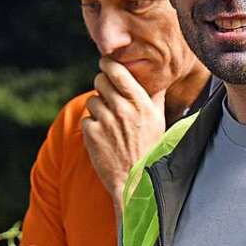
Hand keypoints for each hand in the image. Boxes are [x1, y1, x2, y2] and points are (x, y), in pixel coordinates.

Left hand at [82, 57, 165, 205]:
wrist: (136, 182)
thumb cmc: (150, 150)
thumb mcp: (159, 121)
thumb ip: (154, 96)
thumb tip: (154, 77)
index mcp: (140, 103)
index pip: (117, 71)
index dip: (108, 64)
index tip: (106, 64)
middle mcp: (122, 109)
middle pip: (100, 80)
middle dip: (102, 86)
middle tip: (109, 96)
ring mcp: (105, 121)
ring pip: (92, 100)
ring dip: (98, 108)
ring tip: (110, 123)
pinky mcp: (91, 134)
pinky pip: (86, 119)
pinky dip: (92, 126)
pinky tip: (104, 137)